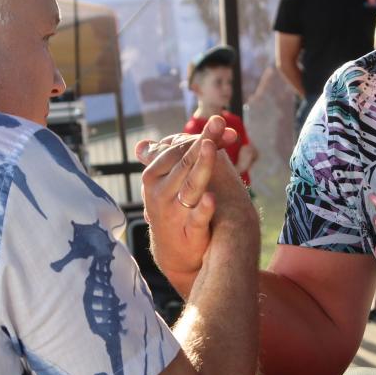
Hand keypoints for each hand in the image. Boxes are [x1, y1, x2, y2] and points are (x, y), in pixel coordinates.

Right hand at [135, 117, 239, 295]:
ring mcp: (174, 212)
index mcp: (154, 176)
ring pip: (191, 186)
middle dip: (205, 140)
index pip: (176, 149)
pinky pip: (197, 218)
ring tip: (211, 147)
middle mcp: (160, 192)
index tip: (221, 123)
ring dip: (202, 166)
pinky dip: (204, 209)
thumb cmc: (173, 207)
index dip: (201, 135)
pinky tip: (211, 198)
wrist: (173, 253)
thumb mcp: (173, 181)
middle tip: (219, 121)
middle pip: (185, 161)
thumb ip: (186, 154)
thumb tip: (195, 128)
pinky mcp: (190, 232)